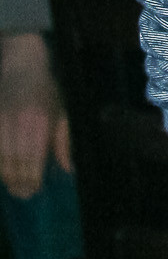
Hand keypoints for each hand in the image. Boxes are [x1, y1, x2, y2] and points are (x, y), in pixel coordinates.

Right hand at [0, 32, 67, 199]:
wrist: (23, 66)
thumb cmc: (46, 92)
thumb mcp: (62, 111)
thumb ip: (65, 141)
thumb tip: (69, 168)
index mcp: (40, 119)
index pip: (33, 157)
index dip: (32, 177)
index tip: (34, 189)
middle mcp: (19, 120)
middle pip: (15, 160)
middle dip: (18, 180)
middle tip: (22, 193)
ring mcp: (2, 118)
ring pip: (0, 155)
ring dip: (5, 174)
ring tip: (12, 185)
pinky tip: (3, 170)